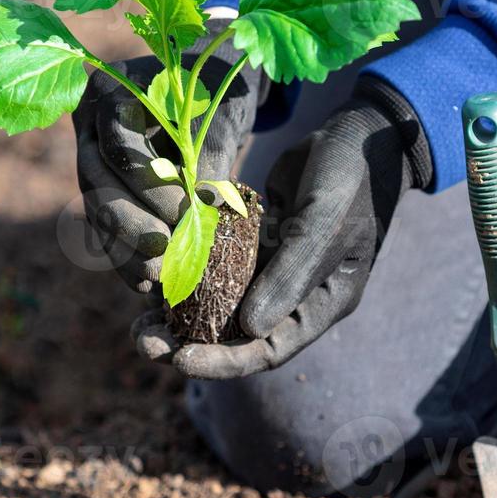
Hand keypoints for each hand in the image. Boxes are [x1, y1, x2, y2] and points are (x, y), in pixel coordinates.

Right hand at [73, 18, 269, 291]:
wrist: (208, 89)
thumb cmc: (216, 92)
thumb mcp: (218, 113)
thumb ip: (208, 155)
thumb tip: (204, 209)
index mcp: (112, 93)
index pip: (120, 145)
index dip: (150, 184)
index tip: (186, 213)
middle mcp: (90, 126)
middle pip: (98, 182)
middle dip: (130, 223)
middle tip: (163, 252)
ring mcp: (90, 161)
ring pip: (97, 210)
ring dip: (123, 249)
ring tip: (154, 279)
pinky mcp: (101, 192)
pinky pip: (104, 228)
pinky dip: (124, 257)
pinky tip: (144, 284)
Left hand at [133, 76, 432, 375]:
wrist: (356, 135)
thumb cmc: (349, 180)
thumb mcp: (323, 224)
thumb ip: (289, 275)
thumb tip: (250, 329)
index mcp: (322, 305)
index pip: (270, 350)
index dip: (225, 362)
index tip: (181, 361)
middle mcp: (294, 296)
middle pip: (238, 336)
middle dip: (191, 344)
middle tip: (146, 345)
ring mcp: (272, 271)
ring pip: (220, 306)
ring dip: (181, 315)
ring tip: (140, 325)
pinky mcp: (253, 245)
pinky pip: (215, 269)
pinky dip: (187, 275)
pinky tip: (154, 278)